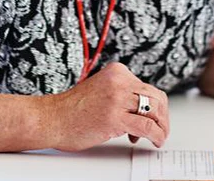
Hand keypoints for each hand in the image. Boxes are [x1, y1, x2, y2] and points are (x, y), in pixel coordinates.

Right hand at [40, 62, 170, 151]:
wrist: (51, 119)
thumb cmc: (72, 109)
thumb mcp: (102, 89)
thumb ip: (121, 93)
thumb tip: (143, 107)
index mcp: (117, 72)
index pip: (148, 88)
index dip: (154, 107)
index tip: (153, 119)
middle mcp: (119, 81)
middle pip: (156, 99)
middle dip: (162, 117)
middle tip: (161, 129)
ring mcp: (117, 99)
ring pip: (154, 112)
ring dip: (161, 128)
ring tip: (158, 137)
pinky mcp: (114, 118)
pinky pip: (147, 127)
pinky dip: (156, 136)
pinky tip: (155, 141)